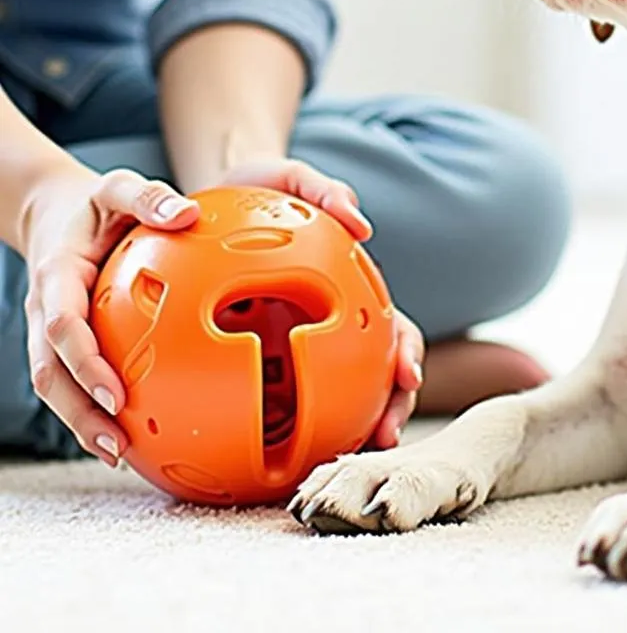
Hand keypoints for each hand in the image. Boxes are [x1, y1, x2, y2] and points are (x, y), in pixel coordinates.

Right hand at [21, 166, 198, 463]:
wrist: (57, 211)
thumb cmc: (94, 203)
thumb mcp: (118, 187)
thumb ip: (148, 197)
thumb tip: (186, 214)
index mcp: (58, 275)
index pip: (62, 327)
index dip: (85, 363)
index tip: (116, 393)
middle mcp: (46, 310)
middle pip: (50, 373)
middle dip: (79, 412)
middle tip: (117, 441)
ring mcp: (48, 331)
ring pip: (54, 387)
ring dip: (81, 423)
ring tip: (119, 452)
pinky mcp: (63, 343)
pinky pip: (70, 381)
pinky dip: (89, 410)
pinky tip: (125, 433)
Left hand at [215, 158, 424, 448]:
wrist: (210, 200)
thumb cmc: (261, 189)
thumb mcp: (292, 177)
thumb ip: (326, 191)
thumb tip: (361, 224)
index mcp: (352, 291)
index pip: (393, 330)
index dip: (407, 354)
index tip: (407, 373)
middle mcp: (333, 325)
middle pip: (375, 376)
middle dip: (388, 408)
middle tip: (383, 436)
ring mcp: (294, 342)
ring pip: (333, 396)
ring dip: (343, 428)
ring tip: (334, 459)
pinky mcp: (256, 352)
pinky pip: (270, 393)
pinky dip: (279, 421)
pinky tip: (262, 446)